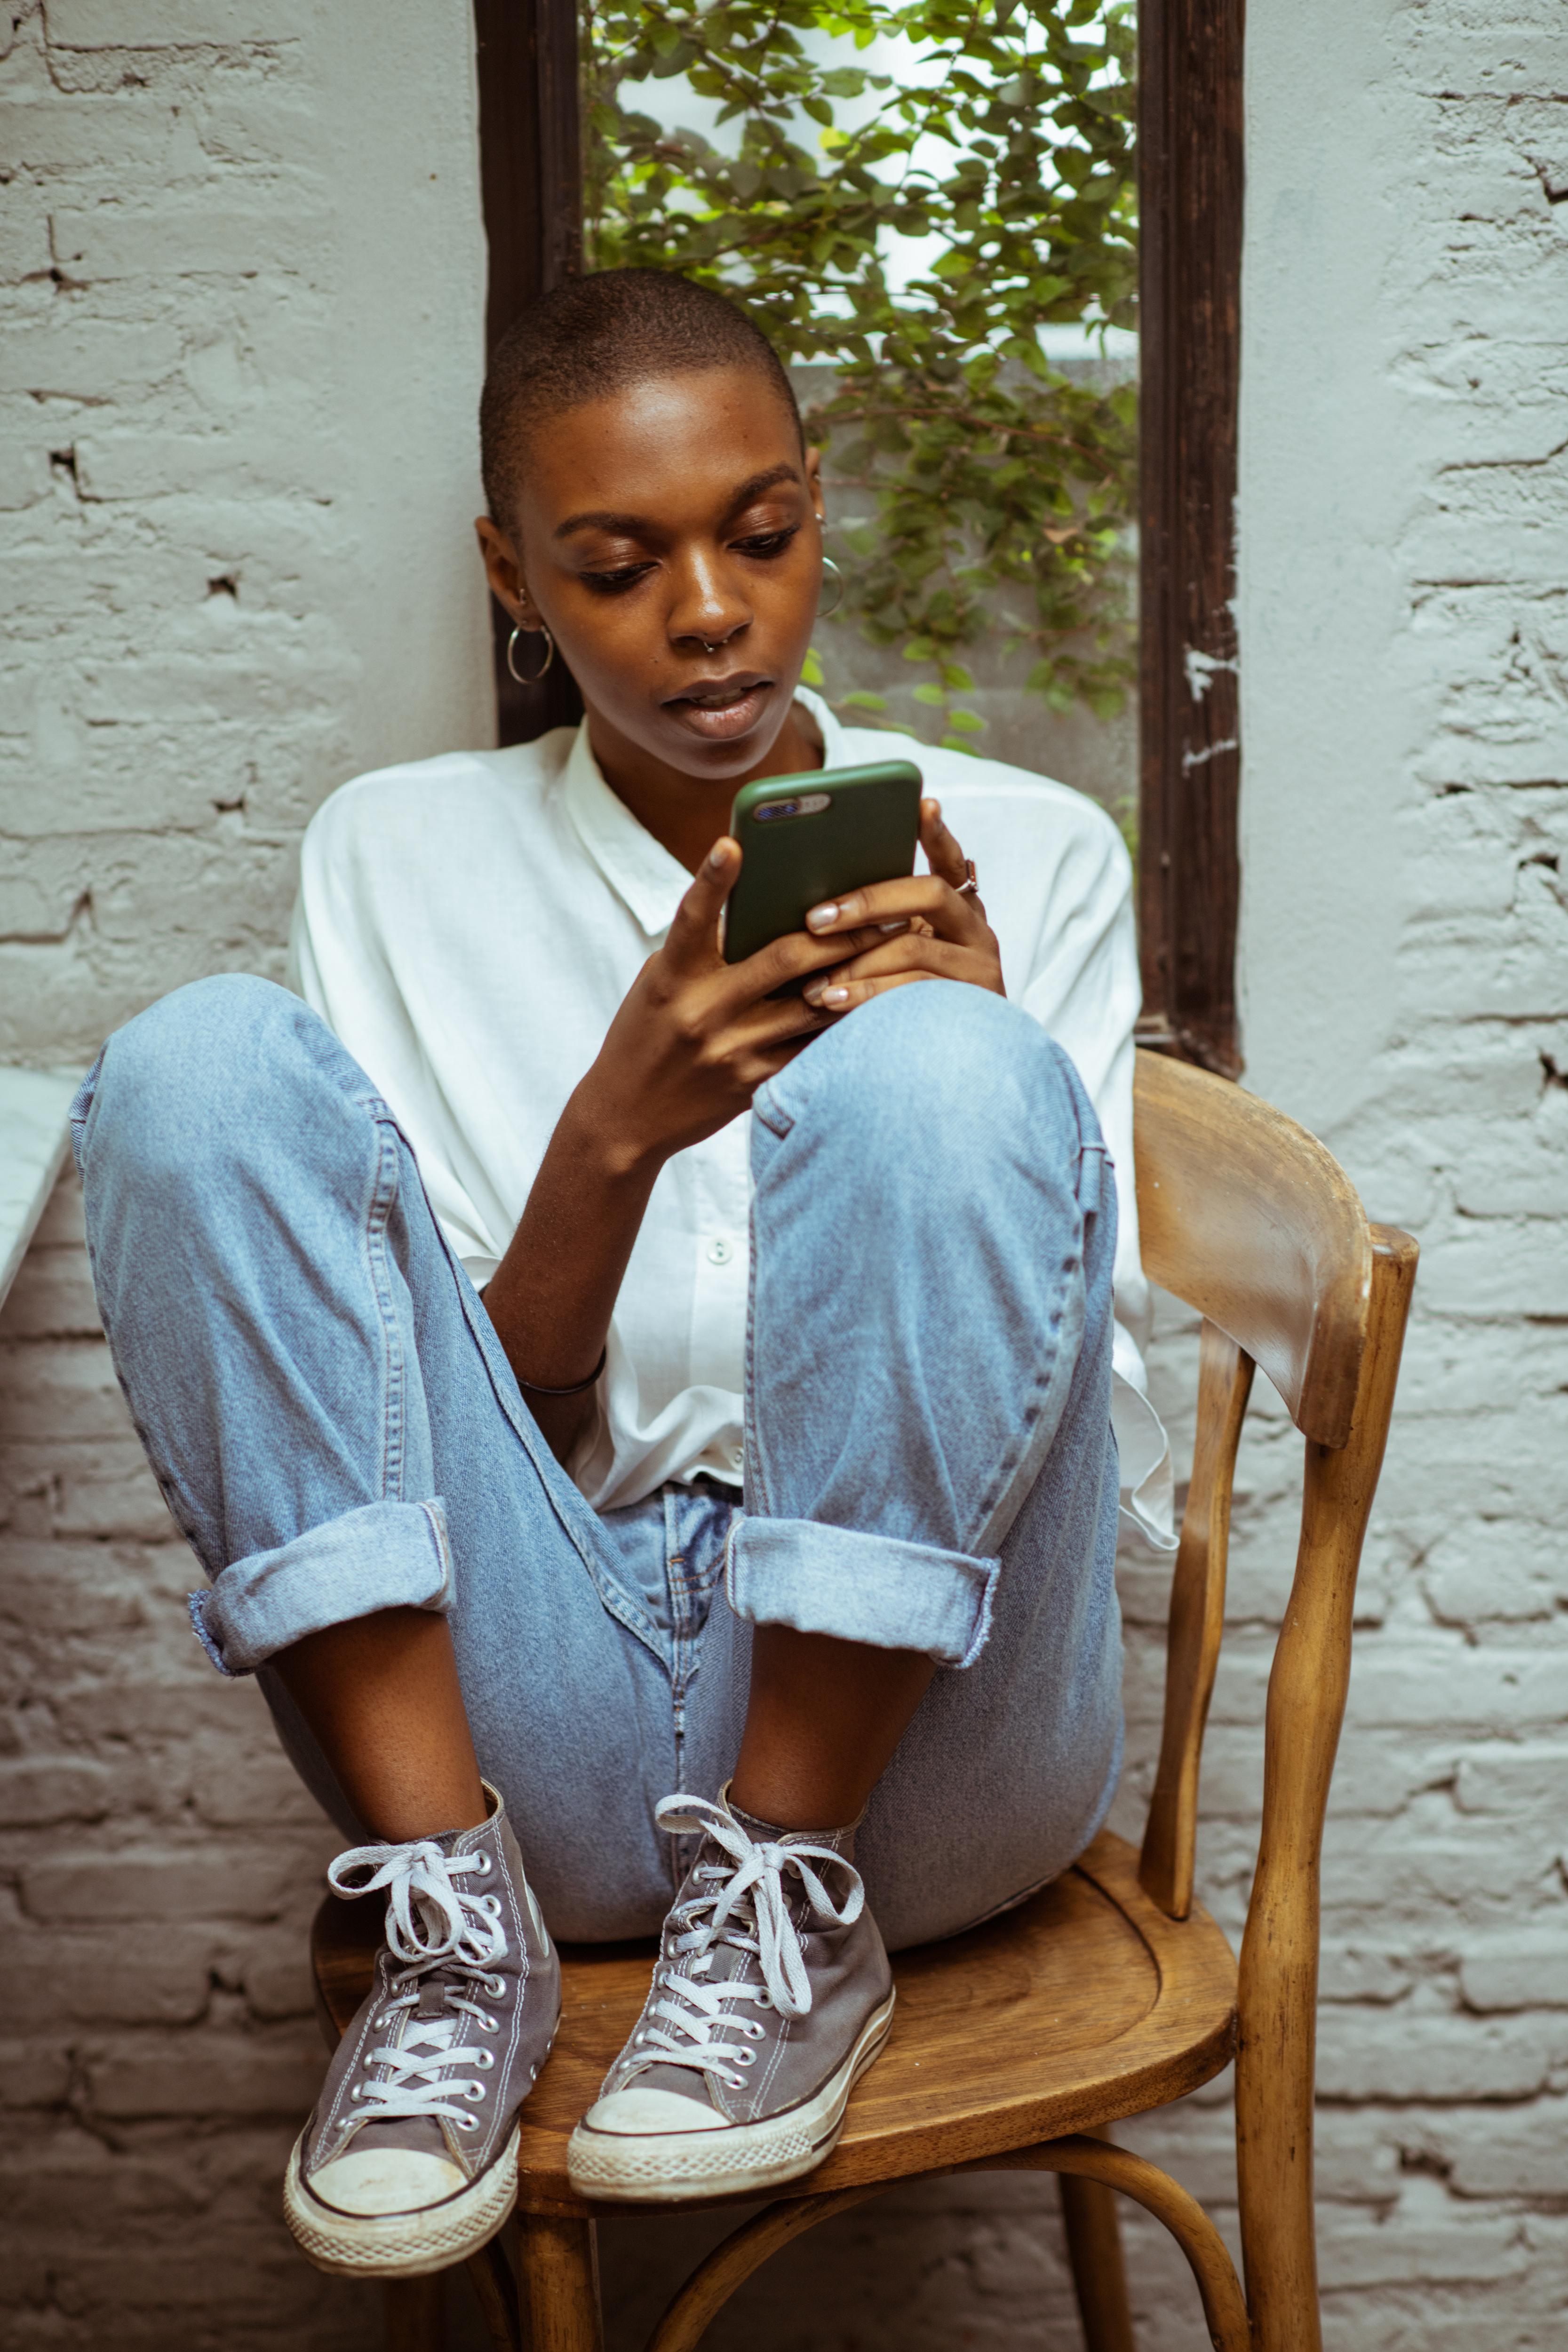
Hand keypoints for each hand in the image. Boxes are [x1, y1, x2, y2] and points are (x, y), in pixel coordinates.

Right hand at [572, 837, 890, 1169]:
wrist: (627, 1117)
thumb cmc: (648, 1033)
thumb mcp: (664, 982)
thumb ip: (706, 949)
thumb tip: (765, 907)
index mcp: (674, 977)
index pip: (691, 919)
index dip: (711, 880)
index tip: (733, 843)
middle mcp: (703, 1011)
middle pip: (783, 960)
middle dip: (840, 933)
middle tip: (886, 908)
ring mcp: (733, 1051)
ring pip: (813, 1007)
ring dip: (861, 976)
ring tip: (902, 949)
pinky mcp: (755, 1085)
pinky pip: (813, 1049)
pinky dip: (847, 1025)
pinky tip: (882, 1005)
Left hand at [799, 799, 1004, 1011]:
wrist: (951, 1077)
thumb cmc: (899, 1009)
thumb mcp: (887, 962)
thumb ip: (871, 929)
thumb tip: (807, 908)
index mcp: (956, 911)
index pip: (950, 860)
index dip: (937, 833)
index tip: (921, 804)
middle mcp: (976, 932)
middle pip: (928, 893)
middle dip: (867, 902)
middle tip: (814, 917)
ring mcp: (980, 968)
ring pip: (915, 947)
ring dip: (856, 963)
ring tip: (810, 982)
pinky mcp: (974, 1006)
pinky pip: (915, 992)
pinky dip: (868, 996)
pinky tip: (832, 1004)